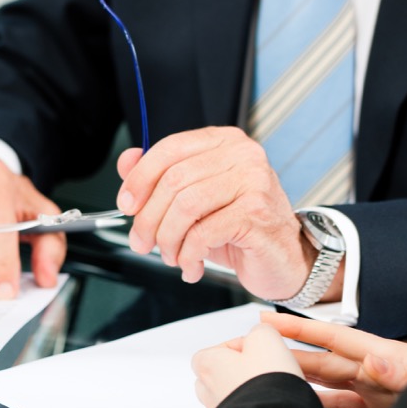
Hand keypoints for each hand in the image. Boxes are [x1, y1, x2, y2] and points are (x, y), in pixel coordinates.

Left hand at [116, 128, 337, 302]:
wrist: (280, 258)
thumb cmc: (236, 228)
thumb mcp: (192, 201)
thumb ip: (158, 178)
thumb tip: (126, 160)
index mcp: (223, 142)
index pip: (169, 149)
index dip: (139, 179)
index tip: (126, 206)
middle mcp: (242, 155)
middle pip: (173, 181)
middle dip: (148, 219)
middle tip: (142, 243)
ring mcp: (254, 181)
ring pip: (185, 207)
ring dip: (167, 239)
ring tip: (170, 256)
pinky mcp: (257, 213)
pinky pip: (203, 233)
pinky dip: (188, 254)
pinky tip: (190, 265)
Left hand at [192, 321, 303, 407]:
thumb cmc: (263, 384)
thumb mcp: (266, 338)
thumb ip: (260, 330)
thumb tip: (262, 333)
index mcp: (206, 363)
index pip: (222, 347)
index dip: (247, 346)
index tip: (261, 349)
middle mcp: (207, 389)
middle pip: (228, 371)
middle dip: (249, 368)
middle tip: (267, 368)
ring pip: (239, 391)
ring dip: (257, 387)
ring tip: (275, 387)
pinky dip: (262, 405)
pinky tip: (275, 403)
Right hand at [262, 312, 406, 407]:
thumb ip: (400, 370)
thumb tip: (372, 360)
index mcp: (379, 354)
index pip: (330, 336)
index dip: (297, 328)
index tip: (265, 320)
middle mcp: (373, 368)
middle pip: (320, 357)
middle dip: (285, 351)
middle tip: (249, 348)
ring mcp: (375, 386)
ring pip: (327, 378)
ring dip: (298, 374)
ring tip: (266, 373)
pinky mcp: (380, 405)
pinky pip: (343, 401)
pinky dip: (321, 400)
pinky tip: (305, 402)